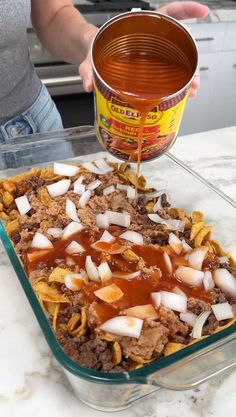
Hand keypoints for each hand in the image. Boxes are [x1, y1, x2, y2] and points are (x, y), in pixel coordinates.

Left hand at [79, 1, 208, 93]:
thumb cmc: (93, 48)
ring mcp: (151, 57)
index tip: (202, 11)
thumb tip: (88, 84)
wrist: (89, 56)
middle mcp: (149, 42)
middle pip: (178, 46)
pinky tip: (180, 94)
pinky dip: (176, 86)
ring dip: (186, 78)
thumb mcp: (89, 56)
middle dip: (191, 63)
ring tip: (190, 91)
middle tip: (194, 80)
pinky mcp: (149, 70)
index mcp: (139, 29)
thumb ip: (87, 69)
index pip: (169, 14)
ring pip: (175, 64)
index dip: (187, 11)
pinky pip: (167, 76)